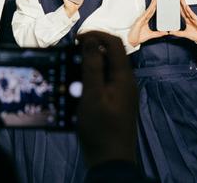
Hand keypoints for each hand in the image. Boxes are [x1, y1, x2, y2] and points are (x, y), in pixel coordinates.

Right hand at [75, 31, 137, 167]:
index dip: (95, 35)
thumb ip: (93, 66)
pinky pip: (104, 84)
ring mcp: (122, 93)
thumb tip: (90, 40)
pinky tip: (77, 90)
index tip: (75, 40)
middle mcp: (126, 81)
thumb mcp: (92, 95)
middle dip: (90, 51)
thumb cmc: (101, 128)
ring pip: (106, 70)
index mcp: (124, 76)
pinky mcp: (116, 104)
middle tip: (69, 56)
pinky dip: (91, 80)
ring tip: (70, 73)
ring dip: (89, 66)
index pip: (113, 43)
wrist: (111, 160)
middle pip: (110, 55)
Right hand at [127, 0, 165, 45]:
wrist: (131, 42)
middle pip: (150, 9)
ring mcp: (141, 19)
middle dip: (154, 3)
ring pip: (148, 10)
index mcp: (145, 20)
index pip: (152, 12)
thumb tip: (165, 32)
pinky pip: (145, 14)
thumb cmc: (138, 37)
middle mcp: (143, 18)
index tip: (158, 2)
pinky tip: (152, 6)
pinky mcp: (139, 21)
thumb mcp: (151, 35)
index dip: (155, 7)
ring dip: (152, 4)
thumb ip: (158, 34)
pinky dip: (149, 9)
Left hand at [171, 0, 196, 42]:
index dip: (178, 7)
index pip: (182, 12)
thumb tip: (170, 32)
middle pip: (184, 8)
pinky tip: (186, 7)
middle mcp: (190, 18)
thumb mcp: (184, 34)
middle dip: (181, 2)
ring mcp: (194, 18)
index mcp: (187, 20)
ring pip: (188, 10)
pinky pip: (192, 15)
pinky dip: (189, 11)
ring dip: (184, 4)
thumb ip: (177, 33)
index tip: (175, 2)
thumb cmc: (196, 35)